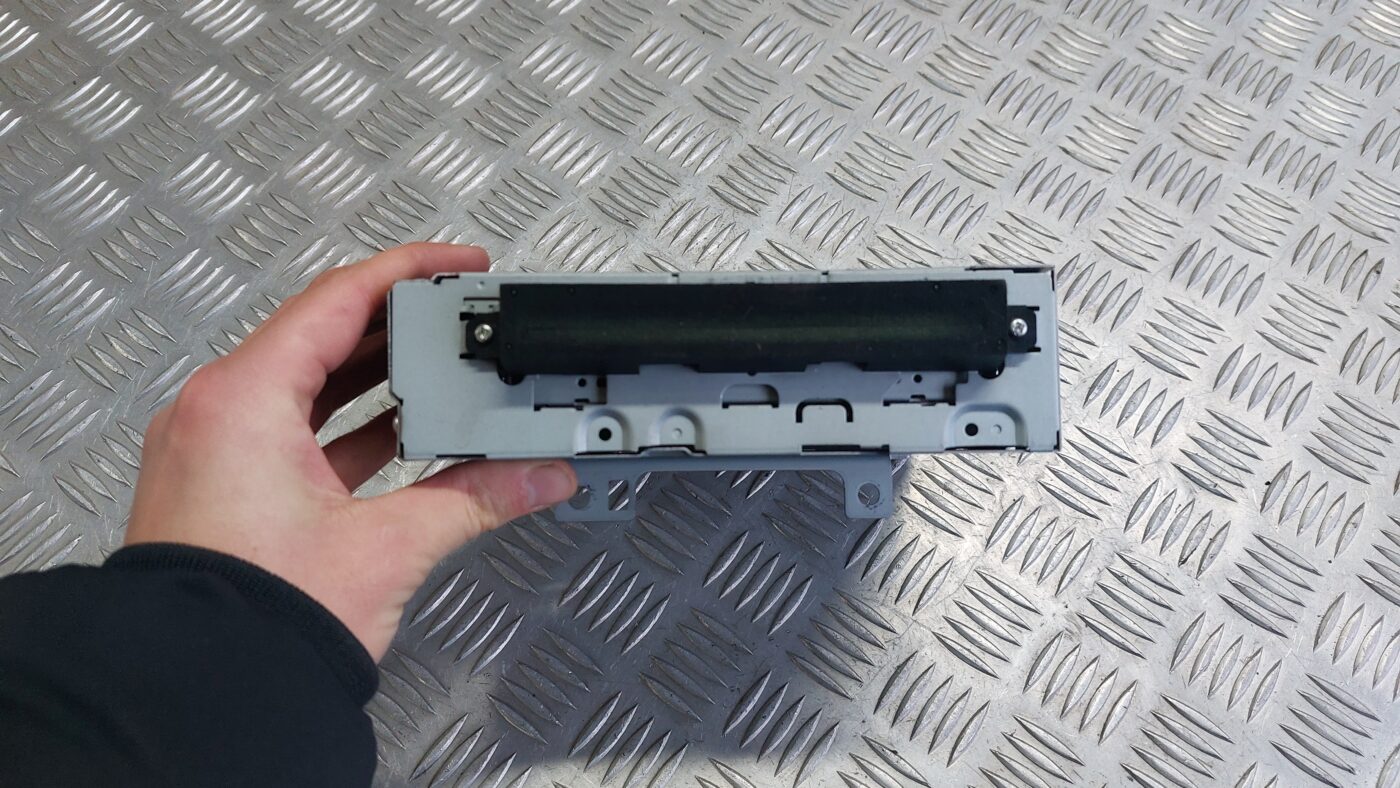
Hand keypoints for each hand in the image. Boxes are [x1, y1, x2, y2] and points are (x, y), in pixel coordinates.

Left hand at [124, 243, 577, 659]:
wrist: (196, 698)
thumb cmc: (251, 622)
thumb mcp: (386, 547)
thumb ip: (475, 499)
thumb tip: (536, 475)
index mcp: (242, 399)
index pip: (338, 298)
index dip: (410, 270)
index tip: (460, 264)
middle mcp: (217, 414)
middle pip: (322, 336)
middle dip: (400, 324)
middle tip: (460, 314)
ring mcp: (215, 451)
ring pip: (308, 385)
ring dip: (378, 376)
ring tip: (443, 368)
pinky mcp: (225, 490)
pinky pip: (294, 431)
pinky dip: (351, 426)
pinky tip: (405, 433)